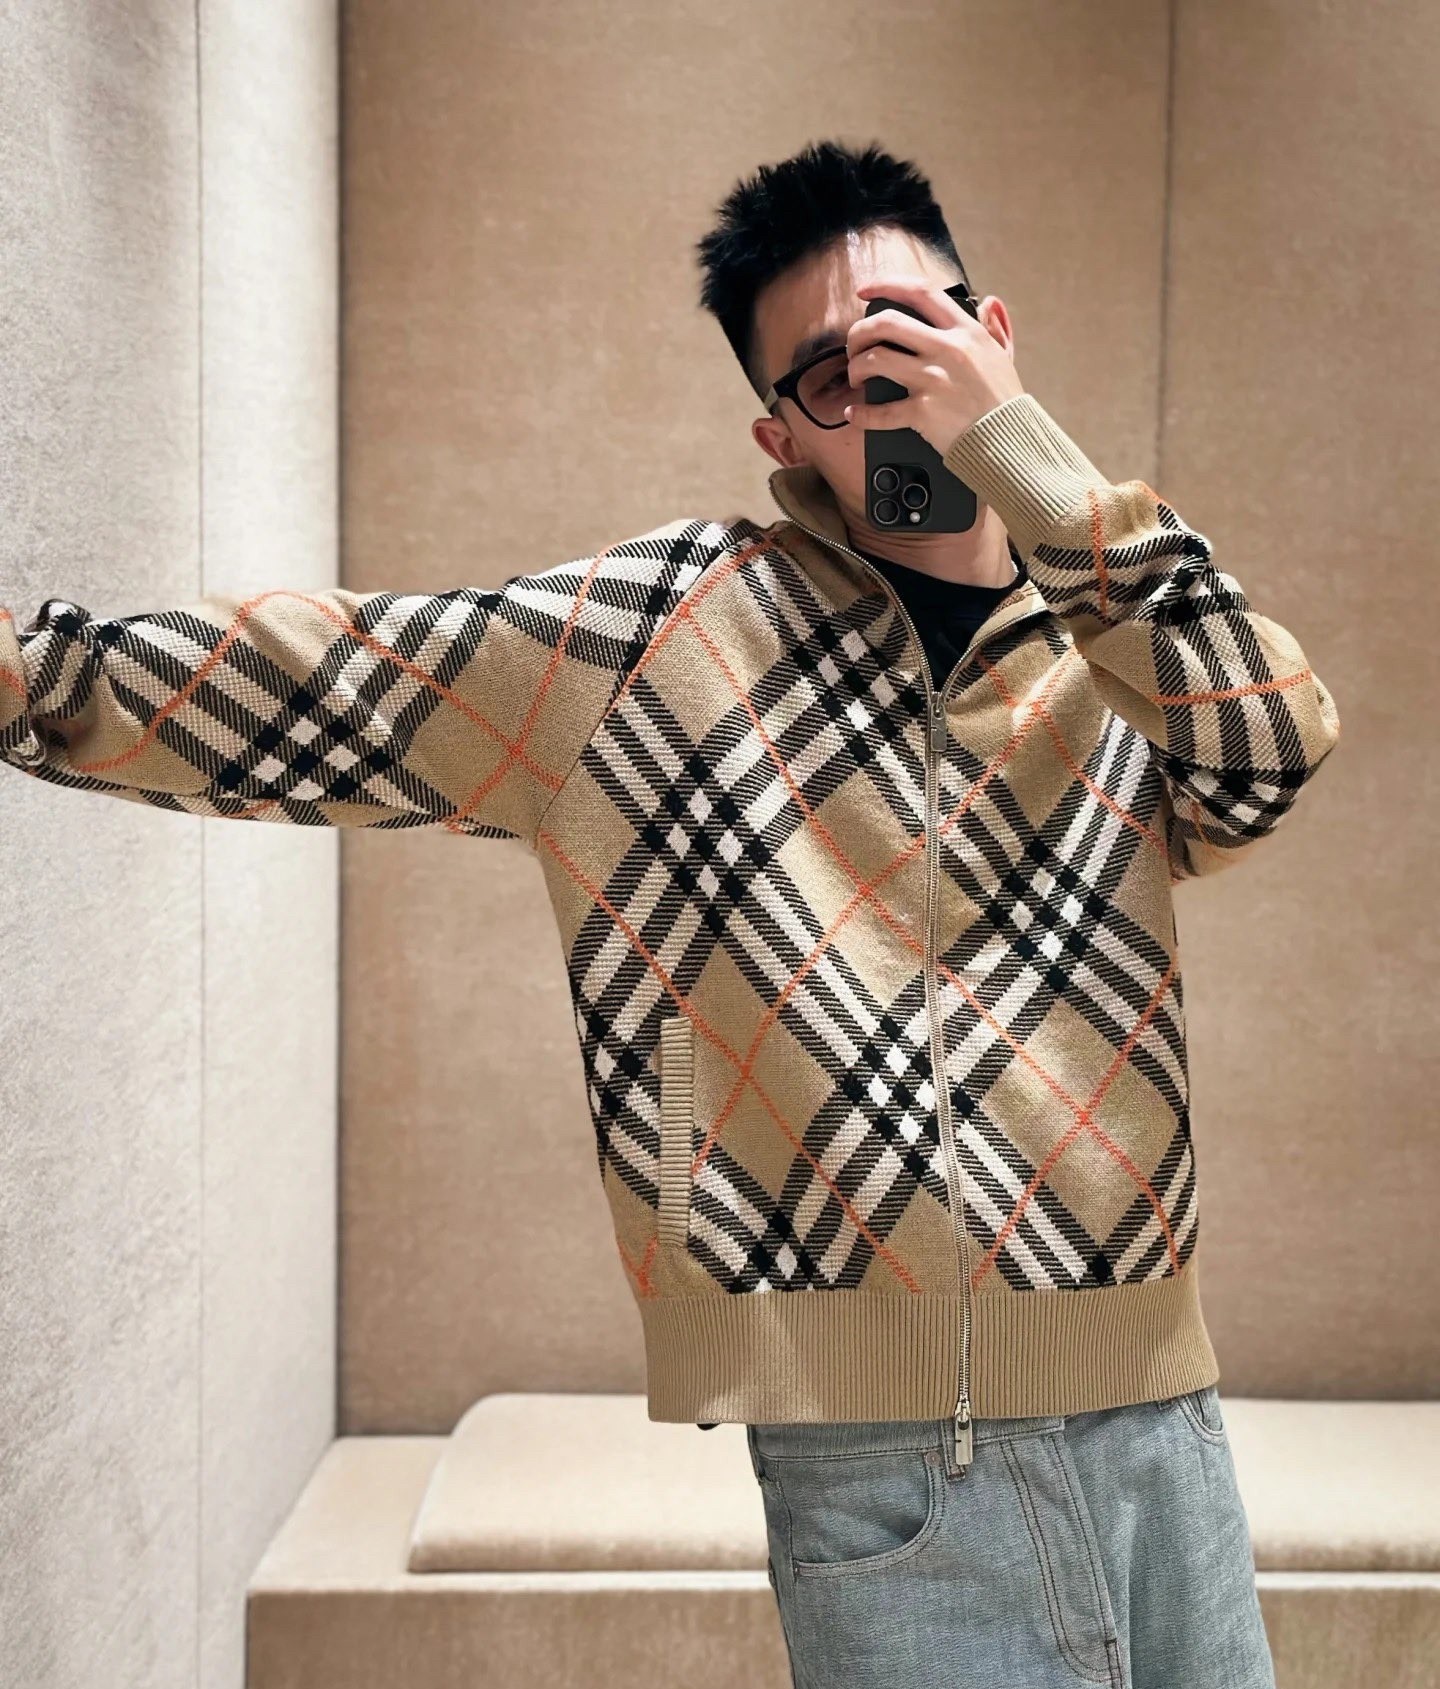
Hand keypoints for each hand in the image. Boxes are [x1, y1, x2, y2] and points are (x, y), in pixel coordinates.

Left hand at [841, 275, 1025, 453]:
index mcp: (965, 331)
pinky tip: (853, 413)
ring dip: (856, 367)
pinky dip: (861, 414)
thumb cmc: (1003, 399)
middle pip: (886, 322)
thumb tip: (988, 302)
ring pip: (875, 359)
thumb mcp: (1004, 354)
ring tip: (856, 376)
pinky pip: (880, 412)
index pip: (921, 292)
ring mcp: (933, 380)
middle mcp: (946, 350)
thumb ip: (994, 326)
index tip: (865, 291)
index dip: (887, 285)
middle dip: (859, 330)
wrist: (1008, 439)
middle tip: (854, 344)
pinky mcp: (923, 412)